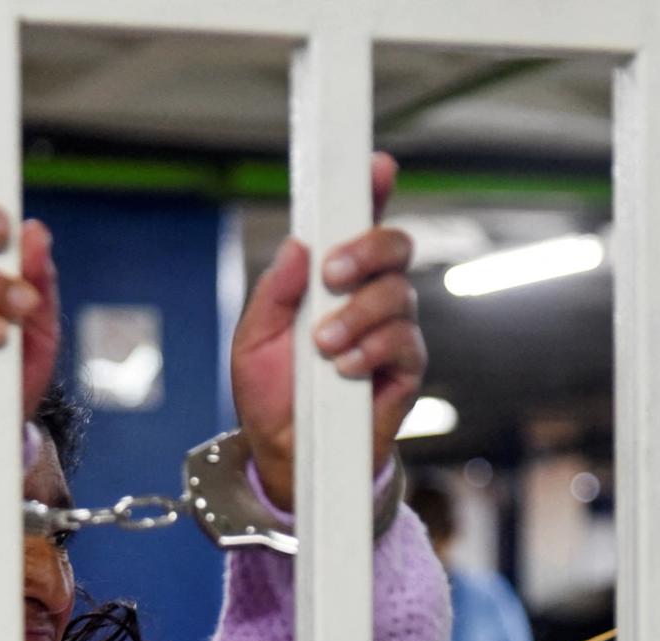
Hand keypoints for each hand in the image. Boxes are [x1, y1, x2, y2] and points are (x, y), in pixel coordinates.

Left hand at [229, 153, 424, 510]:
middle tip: (332, 274)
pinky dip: (371, 350)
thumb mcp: (253, 340)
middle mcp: (369, 297)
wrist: (284, 454)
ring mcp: (392, 331)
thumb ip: (275, 292)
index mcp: (331, 281)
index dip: (373, 190)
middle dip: (368, 250)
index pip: (359, 225)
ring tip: (324, 346)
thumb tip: (298, 246)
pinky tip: (344, 367)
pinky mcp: (405, 370)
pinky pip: (404, 343)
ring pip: (399, 295)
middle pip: (396, 247)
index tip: (375, 166)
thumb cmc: (271, 394)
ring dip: (358, 315)